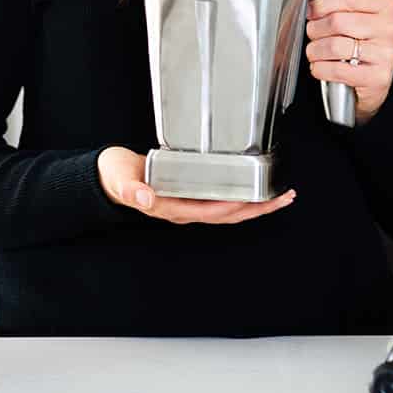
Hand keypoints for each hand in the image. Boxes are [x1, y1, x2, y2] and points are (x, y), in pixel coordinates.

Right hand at [96, 146, 295, 224]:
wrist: (108, 176)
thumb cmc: (115, 177)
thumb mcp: (121, 180)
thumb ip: (132, 189)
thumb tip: (145, 198)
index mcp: (171, 208)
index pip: (210, 211)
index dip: (234, 207)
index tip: (255, 199)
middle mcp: (184, 209)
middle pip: (228, 215)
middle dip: (257, 209)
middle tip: (283, 198)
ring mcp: (188, 203)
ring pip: (229, 210)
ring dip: (255, 205)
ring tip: (279, 196)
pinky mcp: (189, 193)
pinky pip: (221, 199)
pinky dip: (241, 195)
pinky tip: (253, 189)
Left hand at [305, 0, 392, 122]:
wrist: (372, 79)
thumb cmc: (361, 43)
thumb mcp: (357, 17)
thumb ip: (340, 6)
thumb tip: (312, 7)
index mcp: (387, 7)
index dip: (322, 4)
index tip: (312, 11)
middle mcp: (390, 30)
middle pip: (338, 21)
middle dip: (316, 29)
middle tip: (313, 34)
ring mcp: (386, 55)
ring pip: (335, 46)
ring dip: (315, 50)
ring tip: (315, 52)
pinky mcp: (377, 78)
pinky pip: (337, 70)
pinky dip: (320, 68)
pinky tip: (321, 67)